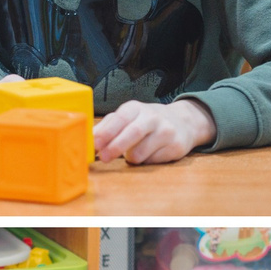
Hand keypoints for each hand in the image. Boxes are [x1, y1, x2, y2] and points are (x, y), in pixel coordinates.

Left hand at [93, 98, 213, 164]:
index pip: (119, 118)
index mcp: (135, 108)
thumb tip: (87, 140)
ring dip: (130, 157)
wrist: (183, 122)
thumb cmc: (145, 122)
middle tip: (104, 158)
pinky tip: (149, 153)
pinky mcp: (176, 147)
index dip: (105, 133)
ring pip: (141, 152)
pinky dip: (145, 161)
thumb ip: (106, 127)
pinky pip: (152, 161)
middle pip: (132, 133)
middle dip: (115, 147)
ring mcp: (167, 132)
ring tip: (132, 152)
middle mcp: (153, 117)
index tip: (94, 145)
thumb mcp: (126, 118)